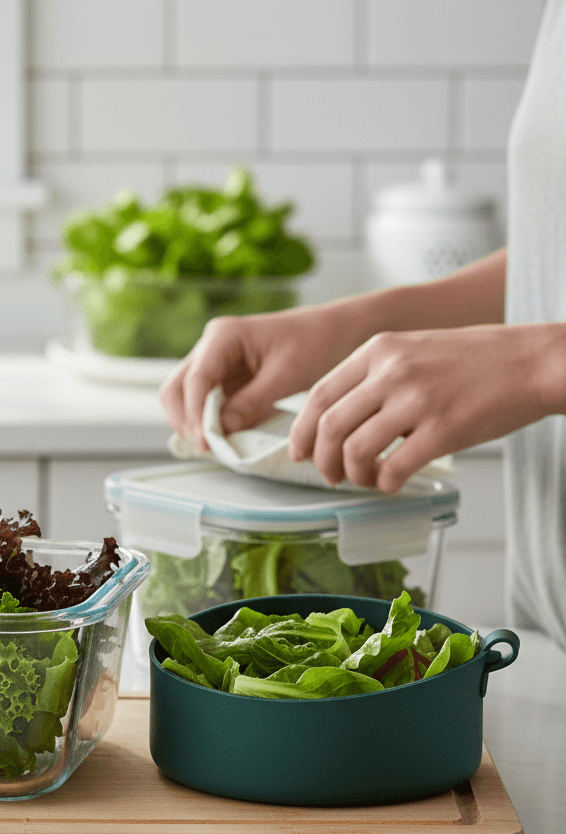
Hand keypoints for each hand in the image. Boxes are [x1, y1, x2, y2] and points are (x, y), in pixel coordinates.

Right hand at [159, 302, 367, 450]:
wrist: (333, 333)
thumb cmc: (314, 344)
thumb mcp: (286, 376)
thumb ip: (251, 402)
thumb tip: (222, 429)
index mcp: (223, 336)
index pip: (196, 379)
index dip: (196, 414)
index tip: (206, 442)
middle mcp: (210, 347)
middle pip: (176, 388)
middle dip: (185, 419)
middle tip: (205, 447)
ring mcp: (213, 363)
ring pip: (184, 397)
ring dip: (193, 422)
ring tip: (214, 446)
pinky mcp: (222, 380)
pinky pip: (204, 404)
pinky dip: (207, 422)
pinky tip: (222, 437)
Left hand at [288, 323, 565, 491]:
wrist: (533, 360)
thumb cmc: (476, 360)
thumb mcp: (412, 350)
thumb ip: (374, 376)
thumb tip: (337, 419)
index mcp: (378, 350)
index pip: (319, 395)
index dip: (302, 431)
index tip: (300, 452)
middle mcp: (391, 372)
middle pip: (330, 426)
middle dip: (322, 460)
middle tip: (329, 476)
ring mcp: (417, 400)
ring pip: (356, 450)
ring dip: (353, 475)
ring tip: (365, 480)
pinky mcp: (444, 429)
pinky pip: (395, 468)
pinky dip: (385, 483)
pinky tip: (392, 483)